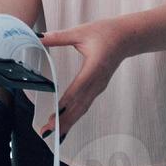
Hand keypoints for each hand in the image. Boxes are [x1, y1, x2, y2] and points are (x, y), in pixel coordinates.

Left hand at [36, 18, 127, 135]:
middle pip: (79, 106)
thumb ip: (59, 36)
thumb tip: (38, 36)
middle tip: (47, 132)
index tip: (54, 117)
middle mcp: (97, 81)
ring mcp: (99, 86)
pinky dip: (75, 115)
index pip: (77, 89)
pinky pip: (85, 105)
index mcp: (93, 68)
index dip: (65, 105)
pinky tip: (66, 122)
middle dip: (64, 121)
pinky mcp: (98, 88)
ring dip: (69, 121)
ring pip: (83, 108)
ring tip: (54, 134)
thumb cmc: (106, 33)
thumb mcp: (80, 31)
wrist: (127, 37)